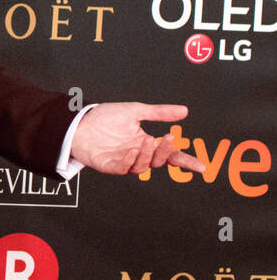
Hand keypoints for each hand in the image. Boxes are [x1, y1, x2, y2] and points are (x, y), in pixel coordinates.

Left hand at [71, 103, 206, 175]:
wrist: (78, 122)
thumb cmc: (104, 118)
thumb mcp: (134, 111)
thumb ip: (159, 113)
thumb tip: (184, 111)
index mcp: (146, 142)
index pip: (170, 154)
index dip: (186, 161)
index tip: (201, 167)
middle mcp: (137, 154)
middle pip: (159, 161)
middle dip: (165, 151)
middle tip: (166, 138)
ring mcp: (124, 161)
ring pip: (143, 166)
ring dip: (147, 155)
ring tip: (146, 141)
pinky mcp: (110, 166)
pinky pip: (124, 168)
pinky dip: (130, 161)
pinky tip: (132, 151)